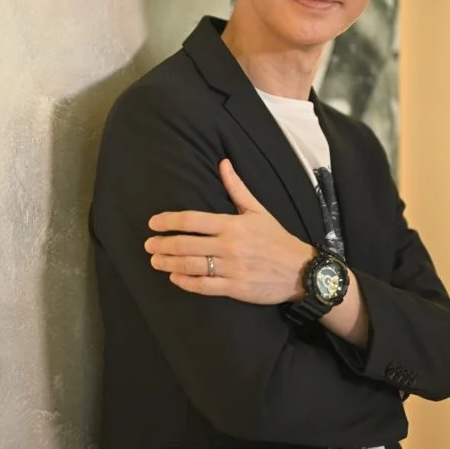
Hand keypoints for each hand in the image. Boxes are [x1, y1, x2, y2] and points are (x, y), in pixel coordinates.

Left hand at [144, 158, 313, 304]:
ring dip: (168, 263)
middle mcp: (230, 245)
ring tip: (155, 261)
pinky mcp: (236, 288)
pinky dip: (186, 282)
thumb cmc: (276, 238)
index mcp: (232, 224)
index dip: (168, 221)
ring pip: (191, 265)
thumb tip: (223, 162)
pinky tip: (175, 278)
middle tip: (148, 245)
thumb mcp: (258, 210)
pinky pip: (204, 286)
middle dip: (162, 245)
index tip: (153, 223)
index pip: (192, 220)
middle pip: (186, 244)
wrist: (301, 270)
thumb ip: (236, 188)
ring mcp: (232, 268)